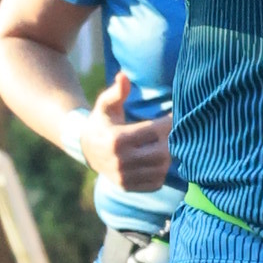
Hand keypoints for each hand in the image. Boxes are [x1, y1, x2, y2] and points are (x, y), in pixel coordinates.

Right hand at [83, 71, 171, 193]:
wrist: (86, 149)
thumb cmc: (101, 121)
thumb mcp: (106, 104)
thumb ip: (117, 91)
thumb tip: (124, 76)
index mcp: (117, 139)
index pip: (154, 131)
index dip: (169, 123)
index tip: (175, 116)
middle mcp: (120, 161)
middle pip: (161, 152)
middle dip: (172, 140)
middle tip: (176, 132)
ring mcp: (124, 177)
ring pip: (161, 169)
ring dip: (169, 156)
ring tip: (169, 144)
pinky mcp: (127, 187)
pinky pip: (155, 182)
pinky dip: (162, 171)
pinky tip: (160, 159)